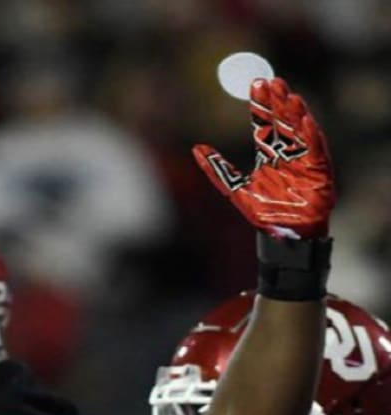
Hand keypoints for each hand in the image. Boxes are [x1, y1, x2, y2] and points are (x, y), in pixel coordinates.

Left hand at [193, 77, 333, 238]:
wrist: (284, 234)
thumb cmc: (265, 212)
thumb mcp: (234, 189)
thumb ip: (217, 169)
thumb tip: (197, 148)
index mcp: (269, 154)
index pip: (264, 123)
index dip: (261, 105)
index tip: (256, 84)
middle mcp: (287, 152)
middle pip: (282, 121)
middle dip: (278, 101)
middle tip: (271, 81)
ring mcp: (304, 160)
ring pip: (299, 131)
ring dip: (295, 113)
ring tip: (288, 95)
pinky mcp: (318, 171)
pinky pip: (315, 150)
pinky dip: (311, 135)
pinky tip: (306, 120)